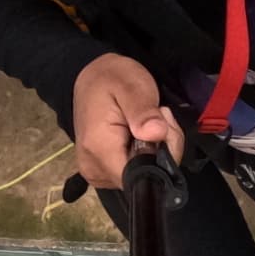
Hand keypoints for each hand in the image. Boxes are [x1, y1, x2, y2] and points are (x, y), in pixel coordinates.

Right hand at [71, 52, 181, 189]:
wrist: (93, 78)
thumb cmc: (112, 79)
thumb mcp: (132, 86)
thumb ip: (144, 111)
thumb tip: (156, 134)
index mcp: (99, 149)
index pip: (142, 177)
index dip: (160, 157)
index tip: (160, 128)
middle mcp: (94, 169)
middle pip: (145, 178)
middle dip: (161, 150)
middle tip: (156, 119)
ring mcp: (97, 173)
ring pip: (143, 176)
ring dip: (155, 151)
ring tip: (146, 123)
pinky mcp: (103, 172)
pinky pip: (134, 172)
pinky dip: (145, 154)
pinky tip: (139, 134)